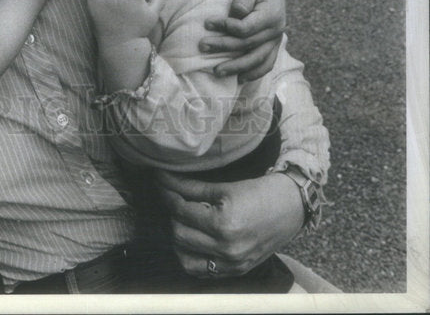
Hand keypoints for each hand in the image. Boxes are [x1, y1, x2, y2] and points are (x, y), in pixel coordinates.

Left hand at [155, 171, 303, 277]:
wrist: (290, 208)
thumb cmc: (260, 193)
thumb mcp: (224, 186)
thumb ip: (191, 187)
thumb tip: (164, 180)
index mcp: (224, 226)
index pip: (180, 211)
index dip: (167, 194)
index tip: (160, 183)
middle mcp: (227, 250)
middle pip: (179, 234)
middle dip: (171, 214)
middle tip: (172, 198)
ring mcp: (232, 265)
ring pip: (185, 257)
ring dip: (178, 237)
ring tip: (182, 219)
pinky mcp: (236, 272)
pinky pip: (202, 272)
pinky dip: (191, 256)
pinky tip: (192, 239)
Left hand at [201, 0, 284, 79]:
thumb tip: (236, 15)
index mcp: (271, 15)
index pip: (246, 29)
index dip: (226, 28)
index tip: (207, 22)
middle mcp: (276, 29)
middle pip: (248, 45)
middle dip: (224, 47)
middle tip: (202, 46)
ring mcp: (276, 37)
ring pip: (258, 59)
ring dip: (238, 67)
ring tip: (218, 72)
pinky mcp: (273, 41)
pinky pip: (267, 61)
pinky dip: (255, 72)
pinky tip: (240, 78)